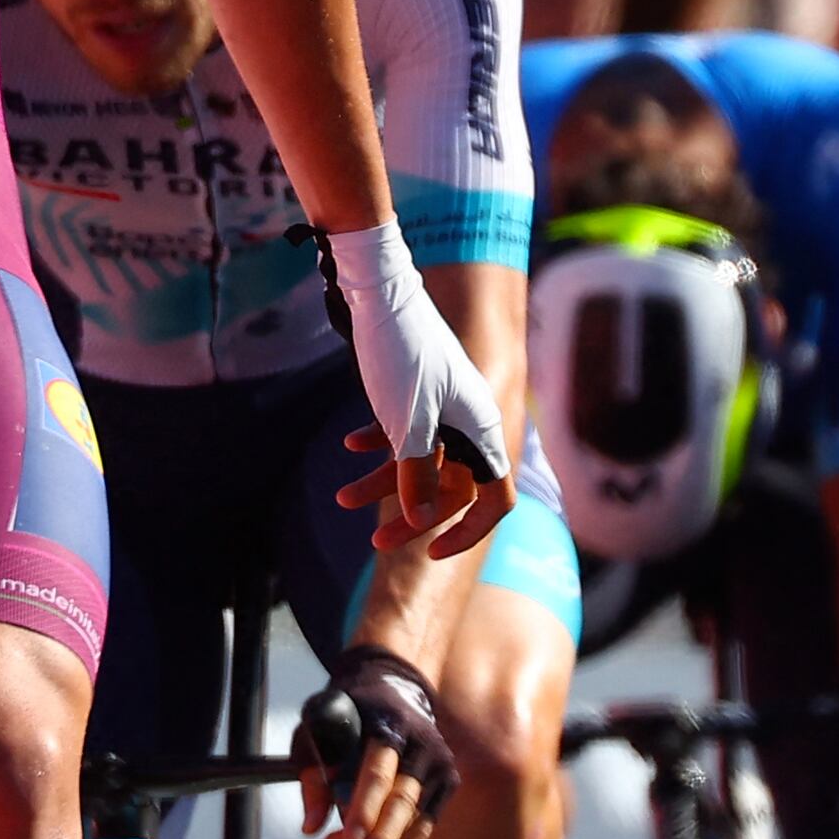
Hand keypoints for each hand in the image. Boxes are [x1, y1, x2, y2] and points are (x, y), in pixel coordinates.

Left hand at [301, 643, 458, 838]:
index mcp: (385, 722)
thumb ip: (312, 778)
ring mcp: (437, 757)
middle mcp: (418, 739)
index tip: (349, 838)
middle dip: (384, 833)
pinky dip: (414, 836)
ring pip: (417, 808)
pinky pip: (430, 813)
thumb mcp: (317, 730)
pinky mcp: (447, 774)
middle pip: (401, 796)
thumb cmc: (346, 714)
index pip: (376, 771)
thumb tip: (311, 828)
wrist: (393, 685)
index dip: (363, 807)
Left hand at [321, 227, 514, 559]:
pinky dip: (379, 443)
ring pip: (420, 460)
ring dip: (384, 482)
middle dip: (412, 515)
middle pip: (451, 486)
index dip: (471, 530)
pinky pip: (406, 431)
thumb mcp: (407, 422)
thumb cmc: (399, 354)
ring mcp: (444, 405)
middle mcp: (470, 420)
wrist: (377, 287)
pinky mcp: (419, 391)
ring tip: (342, 498)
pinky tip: (349, 448)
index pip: (496, 497)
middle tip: (376, 542)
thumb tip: (422, 519)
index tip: (434, 550)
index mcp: (481, 428)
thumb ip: (416, 475)